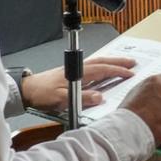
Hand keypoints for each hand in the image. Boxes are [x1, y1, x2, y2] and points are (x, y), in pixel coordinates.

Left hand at [21, 57, 136, 111]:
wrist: (27, 90)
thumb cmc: (42, 94)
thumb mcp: (62, 99)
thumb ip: (82, 98)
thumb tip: (100, 97)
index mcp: (78, 73)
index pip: (103, 69)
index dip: (118, 71)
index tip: (131, 73)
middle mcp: (78, 68)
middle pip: (103, 62)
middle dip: (119, 61)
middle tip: (133, 62)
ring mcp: (74, 70)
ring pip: (98, 63)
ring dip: (111, 62)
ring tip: (123, 63)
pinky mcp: (71, 73)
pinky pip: (92, 67)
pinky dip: (102, 66)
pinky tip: (104, 70)